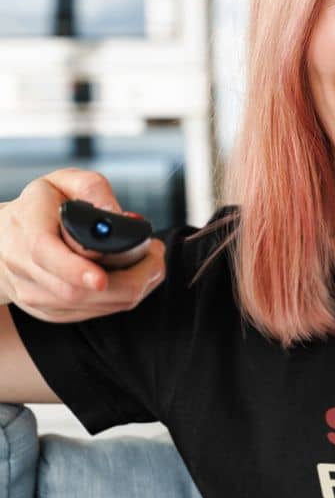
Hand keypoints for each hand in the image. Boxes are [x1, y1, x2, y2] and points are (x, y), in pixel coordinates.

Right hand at [0, 169, 164, 320]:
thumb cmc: (36, 210)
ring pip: (91, 307)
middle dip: (128, 280)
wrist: (3, 241)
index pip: (46, 255)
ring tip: (152, 266)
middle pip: (77, 291)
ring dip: (133, 290)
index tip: (101, 278)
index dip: (76, 270)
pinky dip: (122, 300)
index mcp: (26, 233)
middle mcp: (26, 269)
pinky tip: (136, 280)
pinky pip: (94, 314)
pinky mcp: (52, 313)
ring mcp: (37, 297)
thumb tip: (117, 214)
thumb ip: (90, 188)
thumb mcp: (59, 183)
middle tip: (156, 259)